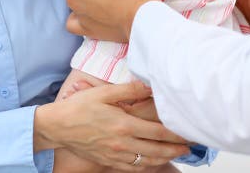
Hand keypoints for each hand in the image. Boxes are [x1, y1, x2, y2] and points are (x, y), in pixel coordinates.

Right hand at [35, 81, 189, 170]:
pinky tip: (154, 161)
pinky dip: (147, 166)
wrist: (58, 126)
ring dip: (165, 158)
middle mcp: (122, 143)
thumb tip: (150, 85)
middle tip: (191, 145)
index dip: (176, 134)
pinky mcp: (109, 161)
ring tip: (178, 153)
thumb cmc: (80, 107)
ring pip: (147, 162)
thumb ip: (129, 90)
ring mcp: (116, 155)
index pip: (158, 132)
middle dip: (176, 148)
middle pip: (157, 150)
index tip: (189, 132)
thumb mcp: (104, 93)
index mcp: (124, 125)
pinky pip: (133, 168)